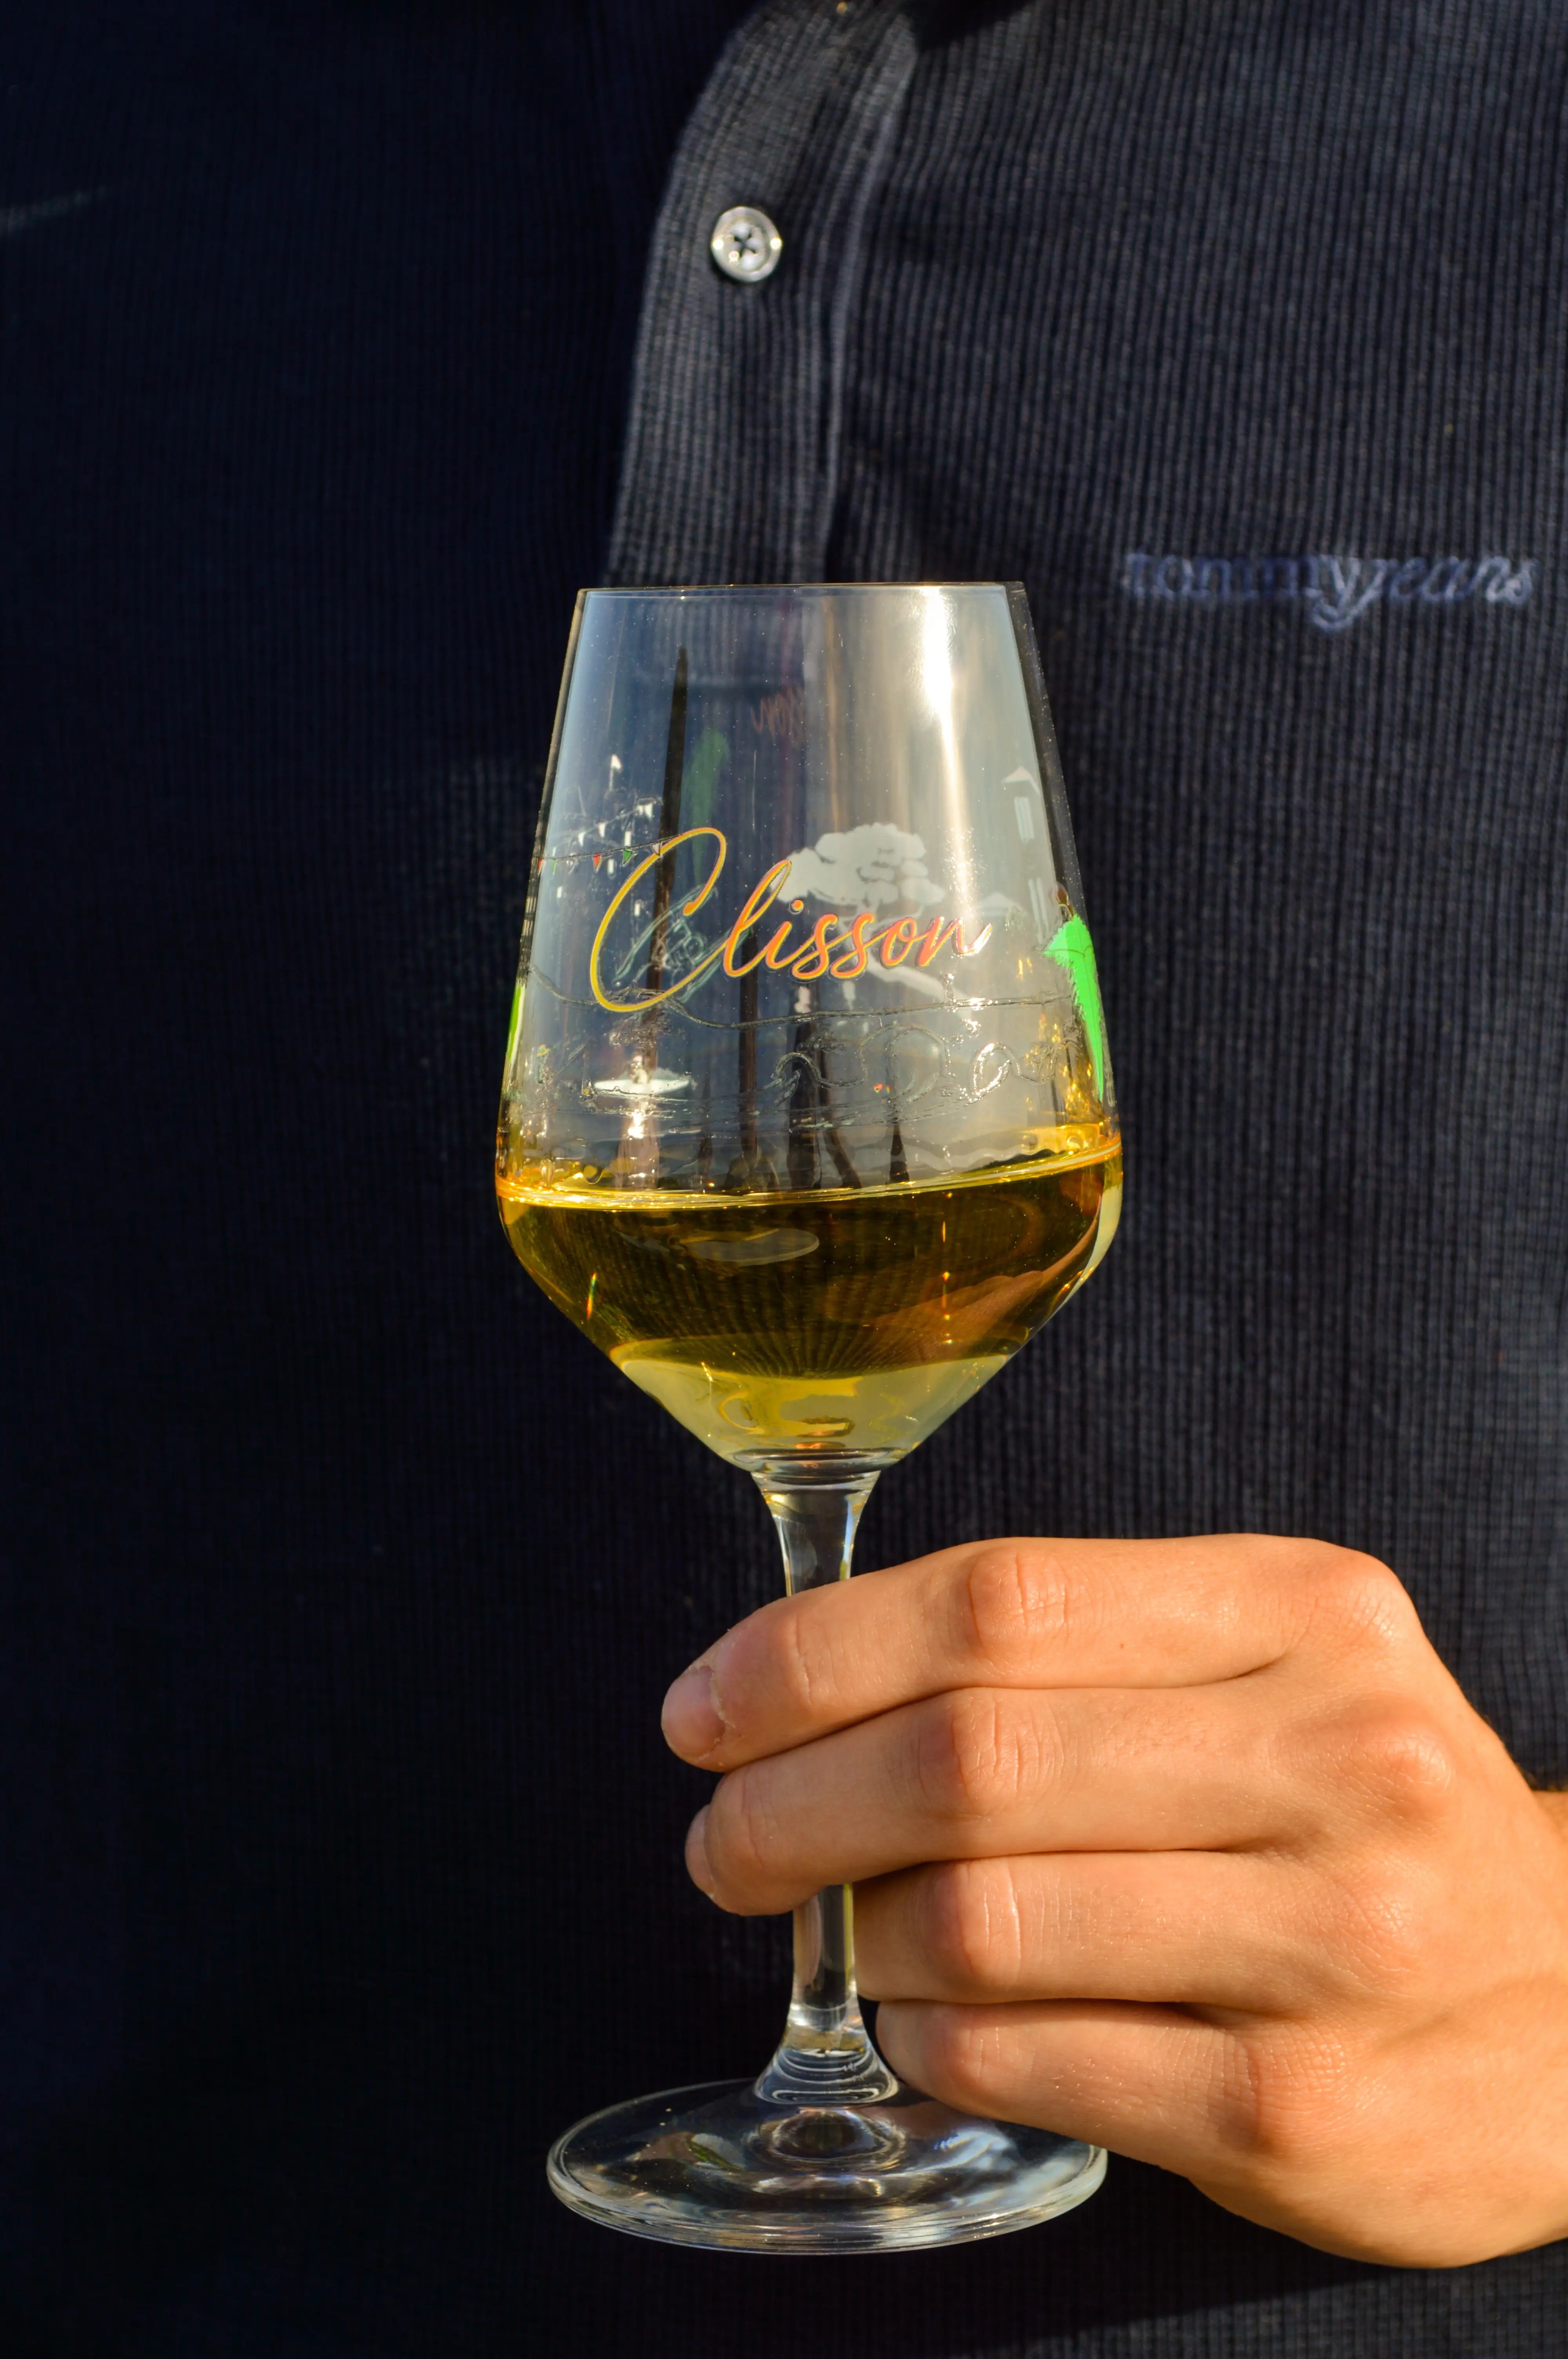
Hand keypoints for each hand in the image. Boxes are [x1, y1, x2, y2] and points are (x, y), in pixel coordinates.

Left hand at [661, 1535, 1567, 2264]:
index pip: (996, 1601)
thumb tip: (808, 1686)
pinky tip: (927, 2025)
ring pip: (984, 1923)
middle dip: (790, 1805)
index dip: (812, 1654)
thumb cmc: (1357, 1813)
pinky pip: (1033, 2063)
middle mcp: (1338, 1757)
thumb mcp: (1267, 1669)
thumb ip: (1071, 1655)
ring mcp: (1335, 1943)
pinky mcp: (1305, 2112)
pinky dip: (933, 2044)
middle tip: (725, 1843)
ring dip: (863, 1936)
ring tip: (849, 1936)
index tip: (708, 1709)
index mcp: (1304, 1611)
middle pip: (969, 1757)